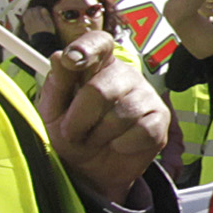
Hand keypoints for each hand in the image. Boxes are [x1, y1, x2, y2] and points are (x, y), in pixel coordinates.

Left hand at [40, 30, 169, 204]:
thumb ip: (56, 85)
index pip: (98, 42)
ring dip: (99, 135)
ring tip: (96, 140)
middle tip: (72, 133)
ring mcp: (146, 95)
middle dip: (80, 118)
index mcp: (97, 65)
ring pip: (121, 114)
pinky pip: (141, 131)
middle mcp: (124, 74)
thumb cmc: (71, 134)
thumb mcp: (52, 112)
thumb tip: (58, 57)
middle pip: (101, 89)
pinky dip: (122, 145)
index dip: (86, 48)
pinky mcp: (160, 119)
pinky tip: (117, 145)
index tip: (71, 61)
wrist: (90, 170)